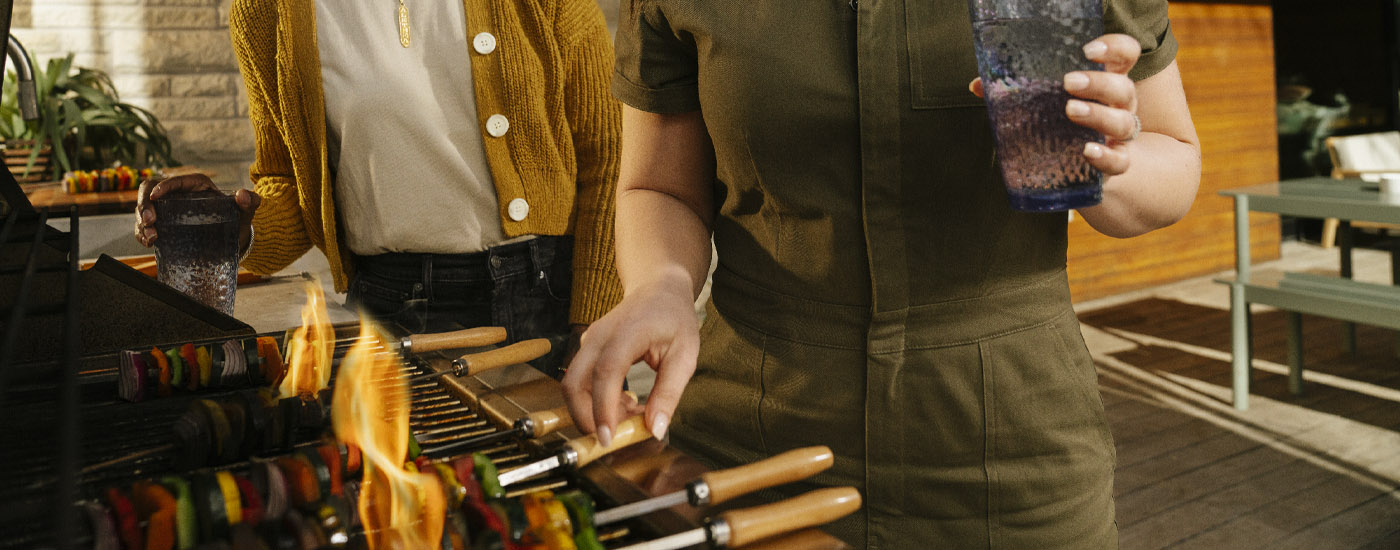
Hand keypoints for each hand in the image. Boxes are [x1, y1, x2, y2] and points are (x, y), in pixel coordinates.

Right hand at [135, 174, 259, 252]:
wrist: (233, 240)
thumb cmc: (238, 220)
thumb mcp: (247, 212)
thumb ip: (251, 201)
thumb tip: (242, 195)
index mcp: (195, 185)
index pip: (174, 180)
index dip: (162, 186)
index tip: (156, 197)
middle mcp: (178, 194)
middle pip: (149, 190)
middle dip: (144, 204)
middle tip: (150, 222)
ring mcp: (167, 209)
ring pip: (143, 208)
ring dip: (141, 222)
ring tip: (152, 237)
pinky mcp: (163, 224)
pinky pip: (144, 225)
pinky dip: (141, 233)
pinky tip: (149, 242)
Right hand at [561, 271, 699, 446]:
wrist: (658, 289)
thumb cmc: (674, 318)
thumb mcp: (685, 355)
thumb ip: (670, 392)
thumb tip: (656, 429)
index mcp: (627, 333)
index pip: (606, 373)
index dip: (603, 409)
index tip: (608, 439)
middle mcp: (599, 336)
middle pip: (574, 383)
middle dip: (586, 418)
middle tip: (614, 439)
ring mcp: (589, 342)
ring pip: (573, 385)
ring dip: (593, 411)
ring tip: (631, 415)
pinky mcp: (587, 350)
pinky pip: (582, 381)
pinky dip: (597, 401)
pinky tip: (625, 403)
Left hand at [967, 33, 1142, 176]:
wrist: (1082, 168)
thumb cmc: (1060, 124)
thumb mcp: (1043, 103)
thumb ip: (1016, 91)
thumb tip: (977, 86)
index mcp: (1105, 82)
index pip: (1124, 55)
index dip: (1113, 48)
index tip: (1087, 49)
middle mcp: (1119, 106)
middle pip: (1123, 88)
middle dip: (1098, 83)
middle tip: (1069, 82)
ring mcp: (1120, 136)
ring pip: (1125, 123)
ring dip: (1098, 115)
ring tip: (1070, 110)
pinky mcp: (1115, 163)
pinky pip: (1120, 161)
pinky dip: (1105, 156)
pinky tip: (1087, 151)